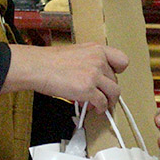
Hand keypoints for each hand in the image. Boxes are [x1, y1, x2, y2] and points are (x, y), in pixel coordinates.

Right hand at [4, 43, 128, 112]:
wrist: (37, 66)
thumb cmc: (51, 60)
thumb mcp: (77, 52)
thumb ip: (91, 62)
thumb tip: (96, 80)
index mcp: (97, 49)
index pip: (122, 60)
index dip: (119, 71)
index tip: (113, 77)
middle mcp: (99, 60)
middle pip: (115, 80)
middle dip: (108, 90)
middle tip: (100, 95)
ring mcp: (94, 75)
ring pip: (114, 92)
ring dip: (109, 101)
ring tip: (102, 105)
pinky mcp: (88, 90)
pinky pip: (102, 102)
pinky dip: (100, 108)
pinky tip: (95, 109)